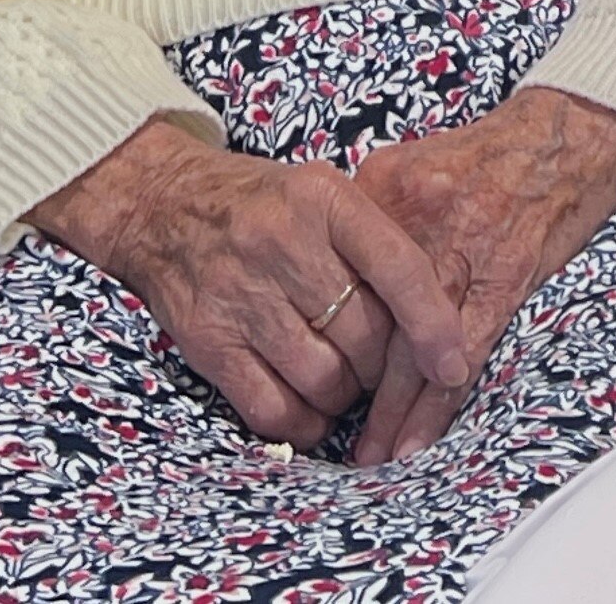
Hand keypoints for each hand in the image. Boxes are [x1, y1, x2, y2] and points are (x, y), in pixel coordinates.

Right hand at [30, 117, 474, 449]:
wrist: (162, 203)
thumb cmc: (263, 203)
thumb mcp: (324, 192)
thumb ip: (376, 239)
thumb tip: (438, 312)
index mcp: (325, 200)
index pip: (399, 268)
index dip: (433, 325)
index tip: (453, 364)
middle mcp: (283, 244)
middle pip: (364, 335)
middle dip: (385, 366)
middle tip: (381, 365)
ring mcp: (241, 295)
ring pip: (324, 378)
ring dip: (347, 396)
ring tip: (346, 382)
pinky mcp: (208, 341)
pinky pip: (271, 407)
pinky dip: (302, 422)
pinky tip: (311, 412)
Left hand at [346, 85, 615, 463]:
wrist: (566, 130)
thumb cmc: (491, 151)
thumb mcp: (411, 161)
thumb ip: (370, 212)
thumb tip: (331, 263)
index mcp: (381, 191)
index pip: (336, 278)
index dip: (321, 333)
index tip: (305, 370)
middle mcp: (412, 222)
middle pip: (366, 321)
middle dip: (349, 385)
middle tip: (330, 431)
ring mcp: (460, 250)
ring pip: (410, 347)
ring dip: (391, 410)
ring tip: (373, 453)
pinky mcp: (505, 276)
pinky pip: (464, 350)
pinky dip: (440, 401)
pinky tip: (419, 435)